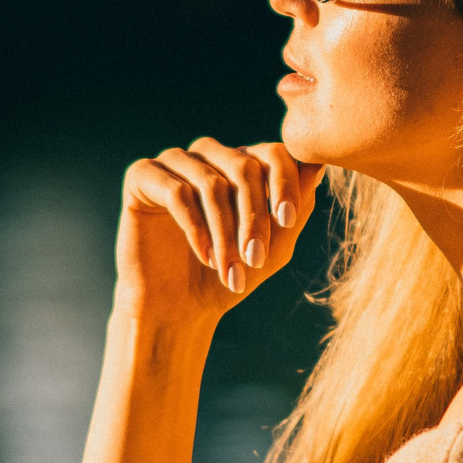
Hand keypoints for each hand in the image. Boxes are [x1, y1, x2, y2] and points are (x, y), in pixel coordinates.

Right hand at [116, 139, 321, 324]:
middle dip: (255, 217)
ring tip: (232, 272)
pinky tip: (206, 257)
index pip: (272, 152)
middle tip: (256, 260)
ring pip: (212, 183)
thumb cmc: (228, 277)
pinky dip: (196, 228)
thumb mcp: (274, 246)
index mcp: (242, 164)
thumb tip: (319, 163)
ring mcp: (175, 163)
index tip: (288, 220)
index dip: (284, 183)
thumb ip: (296, 205)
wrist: (178, 310)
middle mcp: (209, 156)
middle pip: (244, 167)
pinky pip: (177, 192)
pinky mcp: (142, 176)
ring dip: (226, 233)